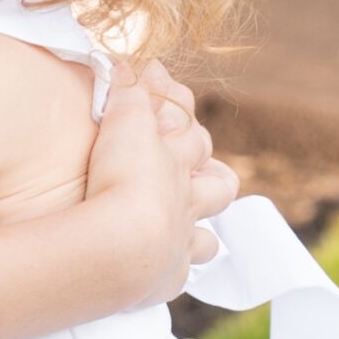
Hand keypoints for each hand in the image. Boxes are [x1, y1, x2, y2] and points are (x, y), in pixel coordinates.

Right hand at [86, 63, 238, 305]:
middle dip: (211, 174)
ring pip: (208, 237)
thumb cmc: (121, 177)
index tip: (160, 89)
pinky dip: (175, 270)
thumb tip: (125, 59)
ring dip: (204, 229)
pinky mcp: (166, 279)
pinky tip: (165, 269)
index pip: (189, 131)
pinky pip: (179, 277)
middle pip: (217, 184)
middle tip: (199, 168)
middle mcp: (188, 200)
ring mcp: (180, 241)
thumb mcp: (121, 120)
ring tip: (190, 225)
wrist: (120, 243)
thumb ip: (124, 87)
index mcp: (177, 160)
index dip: (178, 108)